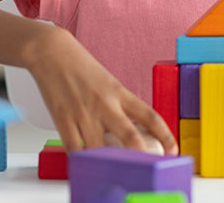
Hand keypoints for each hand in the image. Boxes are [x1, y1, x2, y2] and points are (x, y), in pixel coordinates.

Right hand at [22, 28, 177, 155]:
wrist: (51, 52)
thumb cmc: (79, 66)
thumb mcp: (108, 82)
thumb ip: (120, 105)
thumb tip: (133, 130)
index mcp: (119, 93)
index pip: (150, 116)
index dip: (166, 135)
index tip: (173, 149)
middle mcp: (104, 104)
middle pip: (130, 136)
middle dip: (142, 157)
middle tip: (147, 169)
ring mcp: (83, 113)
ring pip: (100, 150)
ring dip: (107, 164)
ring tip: (111, 170)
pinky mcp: (62, 119)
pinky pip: (74, 149)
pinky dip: (81, 160)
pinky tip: (85, 164)